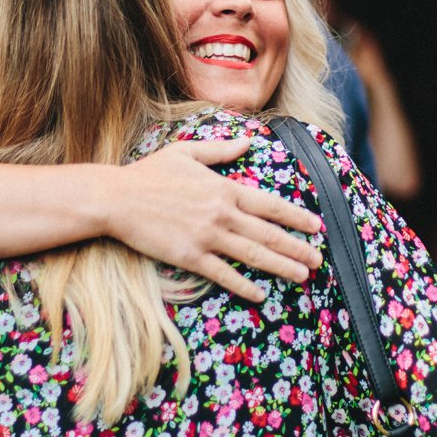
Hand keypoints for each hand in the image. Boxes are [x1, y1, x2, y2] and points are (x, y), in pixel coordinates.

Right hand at [104, 138, 323, 303]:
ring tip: (302, 276)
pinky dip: (244, 285)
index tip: (316, 226)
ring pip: (253, 255)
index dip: (296, 216)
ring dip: (281, 267)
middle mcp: (221, 213)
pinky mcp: (189, 257)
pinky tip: (260, 294)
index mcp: (224, 188)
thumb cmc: (149, 174)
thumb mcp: (186, 152)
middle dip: (297, 248)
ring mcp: (206, 236)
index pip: (269, 204)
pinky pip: (223, 274)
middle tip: (319, 261)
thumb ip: (220, 150)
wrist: (116, 199)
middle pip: (268, 233)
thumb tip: (247, 142)